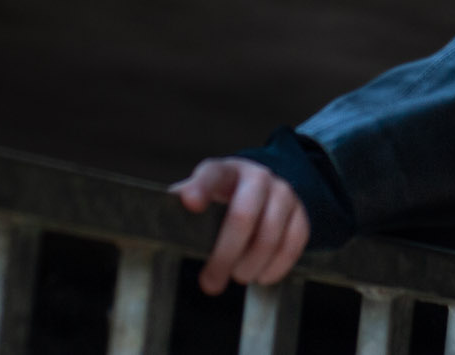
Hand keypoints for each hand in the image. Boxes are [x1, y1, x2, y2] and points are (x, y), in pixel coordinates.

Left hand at [169, 157, 310, 294]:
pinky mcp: (301, 212)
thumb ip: (181, 206)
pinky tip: (262, 276)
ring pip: (270, 234)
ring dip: (250, 265)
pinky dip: (277, 266)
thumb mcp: (200, 196)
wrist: (264, 189)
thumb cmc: (221, 200)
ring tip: (238, 277)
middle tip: (210, 283)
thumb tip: (153, 220)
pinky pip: (294, 243)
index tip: (190, 204)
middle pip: (243, 215)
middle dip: (225, 255)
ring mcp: (283, 192)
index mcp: (225, 171)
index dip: (201, 188)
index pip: (211, 175)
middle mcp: (256, 176)